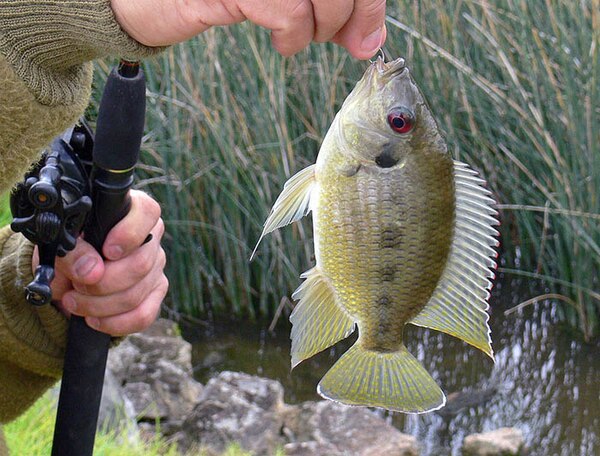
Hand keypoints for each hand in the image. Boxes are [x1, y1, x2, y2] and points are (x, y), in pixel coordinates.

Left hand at [33, 190, 167, 335]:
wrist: (68, 274)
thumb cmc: (69, 251)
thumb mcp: (59, 246)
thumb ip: (72, 252)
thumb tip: (91, 271)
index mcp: (132, 213)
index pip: (147, 213)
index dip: (129, 233)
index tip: (106, 251)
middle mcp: (151, 238)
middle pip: (140, 264)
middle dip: (102, 283)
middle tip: (75, 285)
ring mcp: (156, 267)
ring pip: (137, 293)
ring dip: (99, 305)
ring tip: (73, 301)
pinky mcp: (155, 294)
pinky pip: (144, 315)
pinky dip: (114, 323)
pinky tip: (93, 319)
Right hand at [112, 0, 386, 58]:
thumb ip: (330, 6)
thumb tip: (368, 39)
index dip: (368, 0)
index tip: (367, 32)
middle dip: (355, 14)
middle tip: (342, 40)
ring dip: (321, 27)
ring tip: (299, 34)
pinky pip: (289, 12)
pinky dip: (292, 37)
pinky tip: (280, 40)